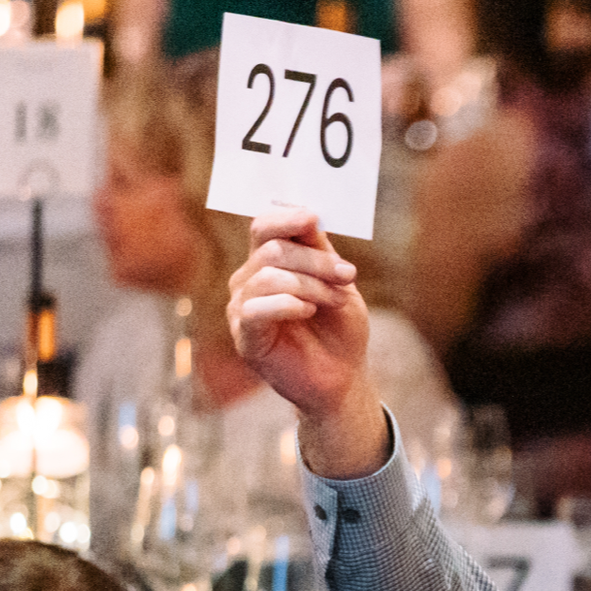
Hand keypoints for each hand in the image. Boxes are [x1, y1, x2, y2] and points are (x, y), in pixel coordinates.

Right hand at [227, 205, 386, 476]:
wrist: (344, 377)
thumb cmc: (340, 329)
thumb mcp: (337, 281)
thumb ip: (319, 248)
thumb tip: (306, 212)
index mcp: (268, 262)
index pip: (262, 226)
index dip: (286, 217)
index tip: (314, 219)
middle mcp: (249, 281)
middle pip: (270, 249)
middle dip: (315, 259)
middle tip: (348, 274)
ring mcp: (242, 309)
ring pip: (267, 276)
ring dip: (310, 284)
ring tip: (336, 300)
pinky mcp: (245, 337)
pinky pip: (255, 309)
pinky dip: (287, 304)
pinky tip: (309, 311)